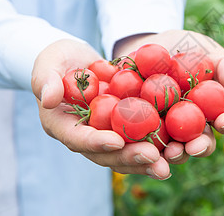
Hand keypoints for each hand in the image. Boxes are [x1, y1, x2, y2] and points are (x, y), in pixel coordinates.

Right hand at [31, 39, 170, 179]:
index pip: (78, 139)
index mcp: (62, 126)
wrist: (76, 60)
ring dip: (147, 161)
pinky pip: (139, 140)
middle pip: (106, 154)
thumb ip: (45, 80)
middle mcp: (84, 136)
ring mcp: (105, 134)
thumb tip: (49, 99)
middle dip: (129, 158)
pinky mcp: (122, 128)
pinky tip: (177, 149)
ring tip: (168, 165)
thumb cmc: (57, 59)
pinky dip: (157, 145)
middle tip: (153, 159)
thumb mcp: (48, 63)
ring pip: (125, 153)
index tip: (117, 141)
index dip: (96, 142)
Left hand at [113, 30, 223, 163]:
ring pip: (176, 149)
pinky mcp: (144, 130)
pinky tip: (142, 147)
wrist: (148, 46)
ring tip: (170, 153)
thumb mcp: (208, 50)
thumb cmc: (186, 47)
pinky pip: (145, 142)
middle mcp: (193, 125)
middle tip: (194, 147)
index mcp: (213, 109)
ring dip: (175, 154)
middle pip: (202, 142)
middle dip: (200, 147)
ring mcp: (169, 130)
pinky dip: (145, 147)